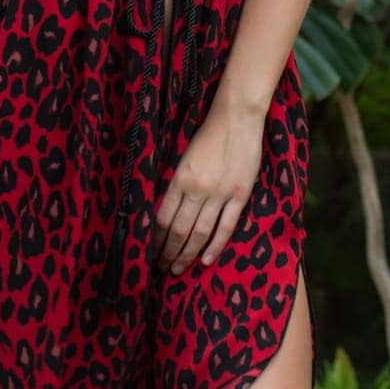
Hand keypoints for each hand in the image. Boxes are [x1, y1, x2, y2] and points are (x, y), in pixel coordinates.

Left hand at [153, 100, 263, 276]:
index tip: (149, 252)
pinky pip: (226, 227)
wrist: (237, 119)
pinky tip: (206, 260)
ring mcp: (220, 194)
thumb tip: (167, 212)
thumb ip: (177, 184)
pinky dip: (215, 246)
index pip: (162, 217)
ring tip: (177, 269)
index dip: (154, 239)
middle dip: (167, 252)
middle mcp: (198, 189)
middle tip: (160, 269)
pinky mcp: (239, 195)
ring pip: (200, 233)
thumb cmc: (208, 135)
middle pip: (179, 229)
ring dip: (187, 254)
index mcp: (180, 177)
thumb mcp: (184, 157)